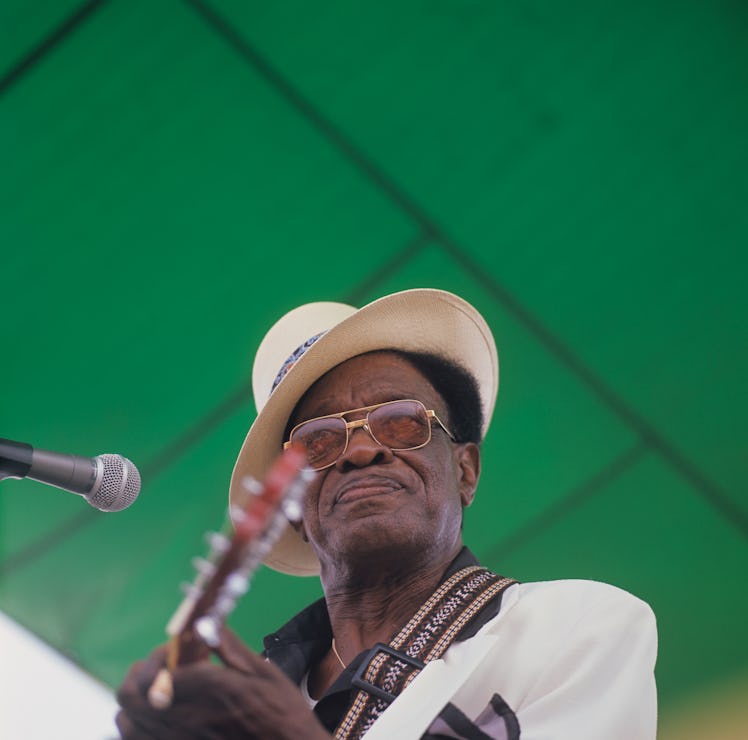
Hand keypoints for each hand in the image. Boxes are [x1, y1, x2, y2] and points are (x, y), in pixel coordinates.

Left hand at [116, 629, 330, 739]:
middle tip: (164, 666)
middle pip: (132, 695)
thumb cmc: (281, 715)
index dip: (163, 654)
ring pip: (127, 721)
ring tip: (160, 691)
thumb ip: (230, 647)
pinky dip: (138, 726)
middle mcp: (185, 719)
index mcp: (208, 690)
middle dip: (142, 672)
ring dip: (136, 700)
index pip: (159, 669)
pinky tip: (161, 717)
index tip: (177, 649)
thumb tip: (209, 623)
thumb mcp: (263, 673)